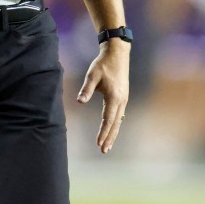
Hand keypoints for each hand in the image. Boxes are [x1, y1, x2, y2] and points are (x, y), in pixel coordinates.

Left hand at [77, 39, 129, 153]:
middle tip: (104, 151)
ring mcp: (124, 98)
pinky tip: (112, 129)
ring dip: (113, 132)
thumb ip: (86, 89)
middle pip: (115, 123)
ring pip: (119, 119)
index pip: (108, 119)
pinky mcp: (123, 96)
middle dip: (110, 138)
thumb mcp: (92, 75)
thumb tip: (80, 102)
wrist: (118, 53)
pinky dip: (115, 124)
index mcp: (114, 97)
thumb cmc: (103, 63)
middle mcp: (121, 100)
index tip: (98, 144)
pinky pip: (120, 114)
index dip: (103, 132)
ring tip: (108, 145)